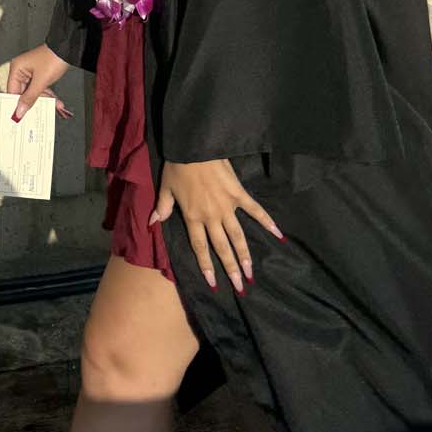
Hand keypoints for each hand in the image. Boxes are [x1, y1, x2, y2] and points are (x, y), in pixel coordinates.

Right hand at [5, 44, 73, 122]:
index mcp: (17, 68)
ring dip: (45, 99)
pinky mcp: (40, 74)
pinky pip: (40, 89)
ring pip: (34, 93)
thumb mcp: (41, 81)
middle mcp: (22, 70)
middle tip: (40, 112)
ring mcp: (31, 73)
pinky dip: (48, 95)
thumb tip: (19, 111)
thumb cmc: (53, 58)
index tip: (20, 116)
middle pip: (23, 93)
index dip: (16, 104)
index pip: (12, 91)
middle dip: (35, 102)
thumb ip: (30, 97)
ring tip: (54, 104)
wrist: (68, 50)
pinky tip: (56, 101)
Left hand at [151, 159, 284, 292]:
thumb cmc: (177, 165)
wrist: (193, 145)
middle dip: (231, 269)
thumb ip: (163, 207)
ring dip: (245, 255)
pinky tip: (278, 234)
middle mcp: (211, 216)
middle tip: (240, 287)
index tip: (213, 284)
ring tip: (252, 273)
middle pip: (222, 247)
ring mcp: (227, 206)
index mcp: (192, 216)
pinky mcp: (239, 193)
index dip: (206, 266)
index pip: (200, 247)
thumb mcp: (165, 187)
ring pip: (238, 236)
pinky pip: (254, 210)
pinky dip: (267, 221)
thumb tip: (153, 223)